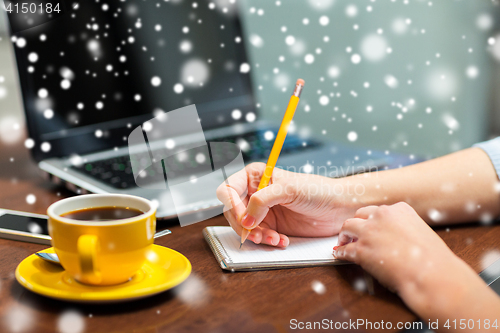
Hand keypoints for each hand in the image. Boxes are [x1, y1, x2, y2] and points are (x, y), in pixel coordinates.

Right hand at [216, 162, 359, 247]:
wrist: (339, 207)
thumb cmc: (318, 190)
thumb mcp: (289, 189)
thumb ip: (263, 200)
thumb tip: (245, 218)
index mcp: (256, 176)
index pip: (229, 190)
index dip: (232, 206)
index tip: (244, 219)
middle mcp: (255, 192)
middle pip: (232, 211)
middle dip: (244, 226)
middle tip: (257, 234)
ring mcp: (262, 210)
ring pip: (244, 227)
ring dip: (257, 236)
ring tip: (275, 238)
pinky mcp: (271, 225)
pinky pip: (258, 237)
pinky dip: (266, 241)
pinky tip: (282, 240)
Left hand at [334, 202, 465, 296]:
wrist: (429, 273)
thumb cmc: (431, 258)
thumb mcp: (421, 232)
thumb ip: (406, 229)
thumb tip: (396, 237)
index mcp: (399, 209)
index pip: (378, 211)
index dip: (373, 220)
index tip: (371, 226)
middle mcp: (382, 216)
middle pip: (360, 215)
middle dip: (357, 224)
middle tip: (354, 233)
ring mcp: (369, 232)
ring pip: (347, 227)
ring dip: (345, 235)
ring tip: (344, 241)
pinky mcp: (361, 250)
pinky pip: (345, 249)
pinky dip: (341, 252)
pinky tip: (340, 254)